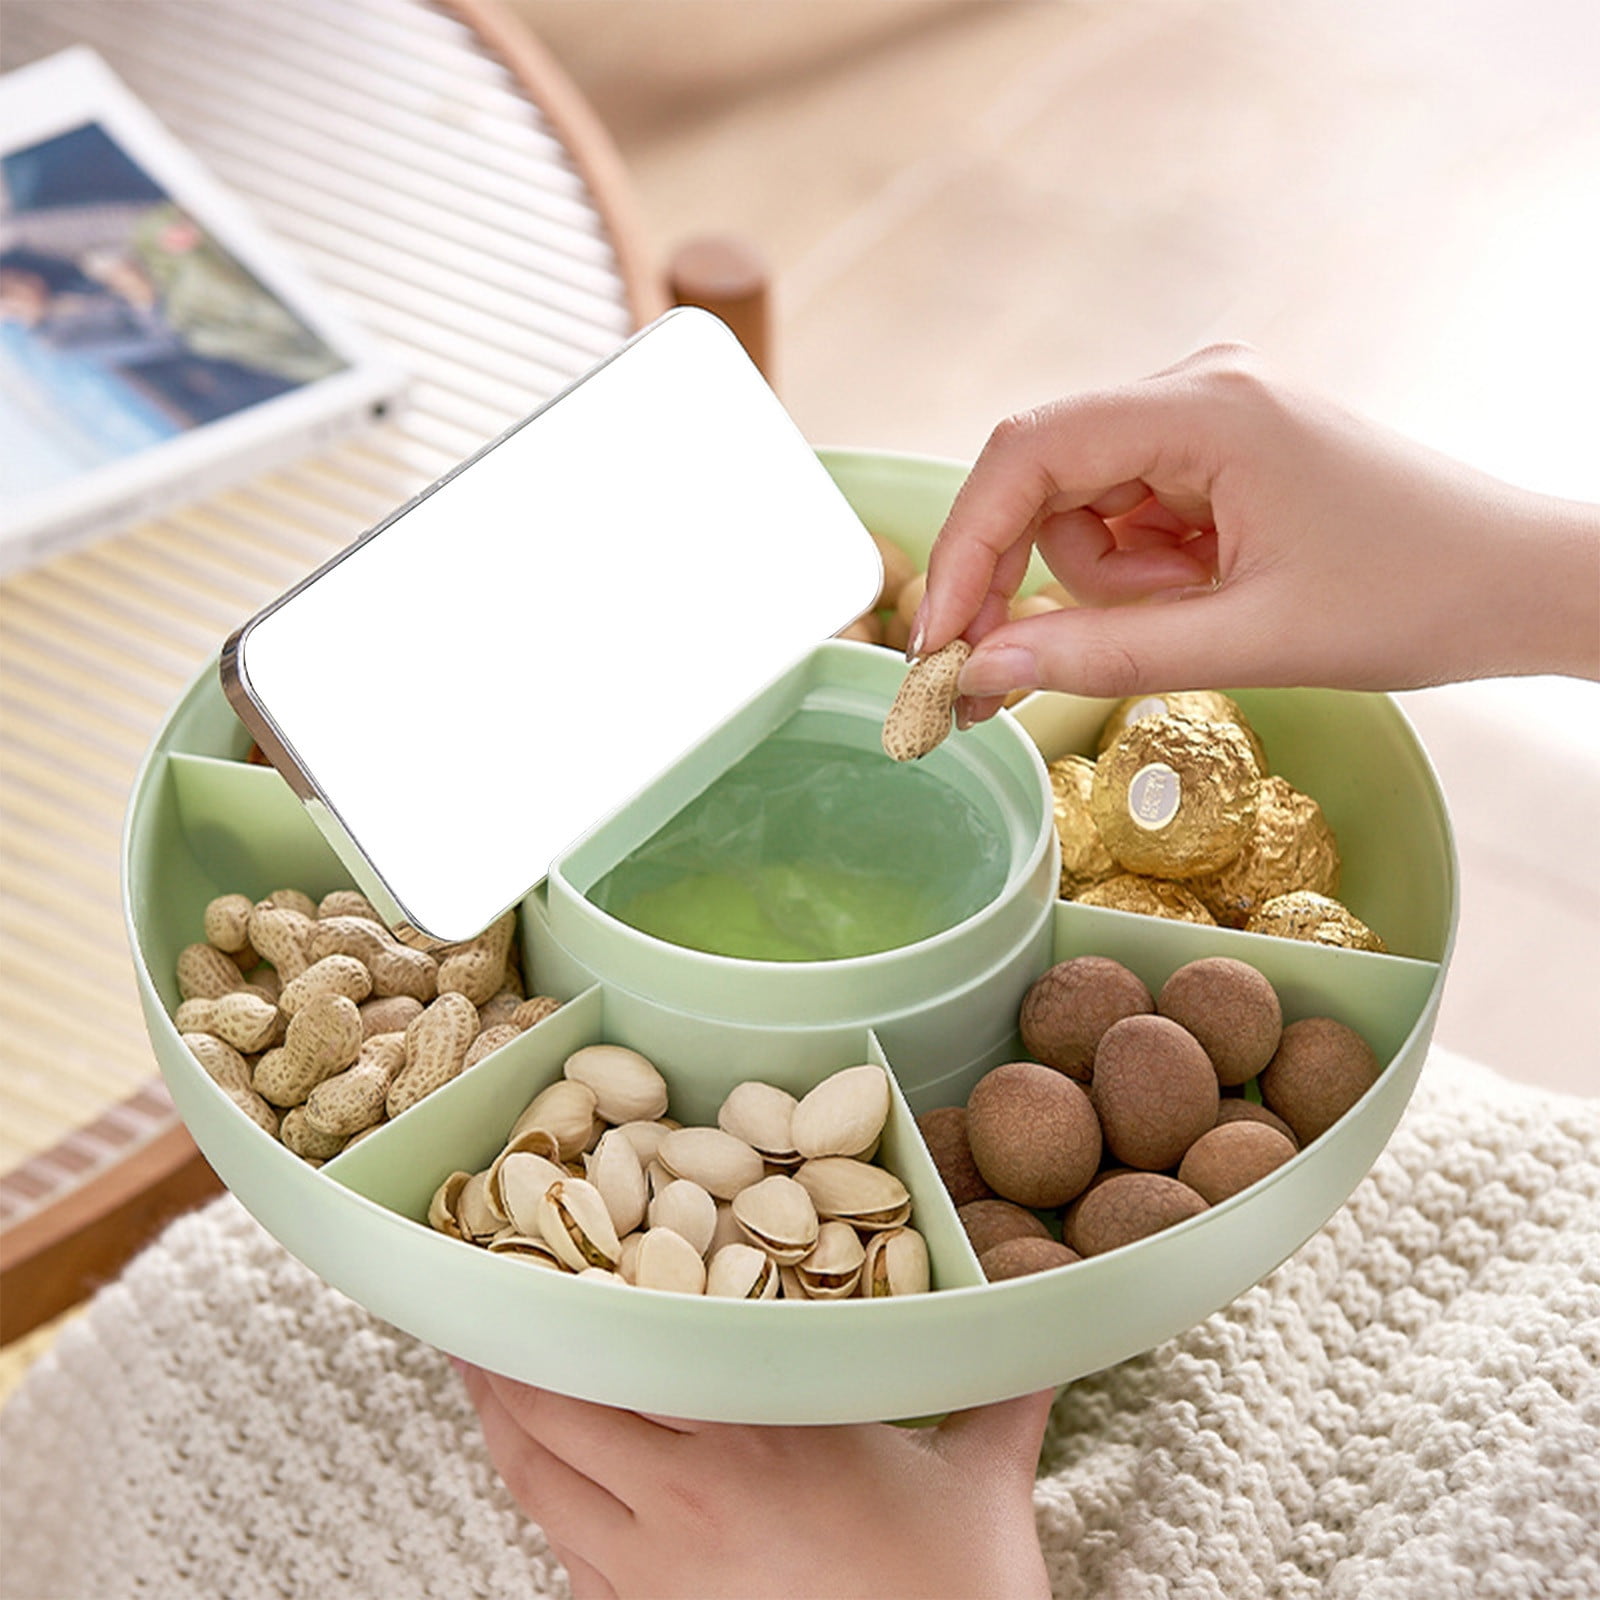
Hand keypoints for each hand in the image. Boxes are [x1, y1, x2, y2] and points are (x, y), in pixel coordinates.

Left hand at [458, 1364, 1054, 1599]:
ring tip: (480, 1377)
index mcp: (754, 1436)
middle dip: (497, 1359)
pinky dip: (542, 1505)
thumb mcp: (983, 1485)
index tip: (528, 1258)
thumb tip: (1038, 1329)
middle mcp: (684, 1501)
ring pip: (535, 1485)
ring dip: (501, 1426)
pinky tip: (547, 1483)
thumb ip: (999, 1392)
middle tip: (472, 1307)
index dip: (559, 1308)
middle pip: (545, 1415)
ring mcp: (653, 1577)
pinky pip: (564, 1559)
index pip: (624, 1352)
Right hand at [914, 344, 1599, 727]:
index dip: (966, 547)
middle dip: (1035, 579)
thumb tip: (979, 672)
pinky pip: (1130, 511)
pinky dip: (1144, 570)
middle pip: (1046, 479)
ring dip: (1111, 582)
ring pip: (1084, 506)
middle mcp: (1198, 385)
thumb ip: (1100, 655)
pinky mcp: (1219, 449)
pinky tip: (1209, 592)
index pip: (1028, 453)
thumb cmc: (1416, 598)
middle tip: (1012, 676)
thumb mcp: (1246, 641)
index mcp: (1208, 407)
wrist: (1523, 582)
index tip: (938, 642)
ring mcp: (1209, 413)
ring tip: (1200, 614)